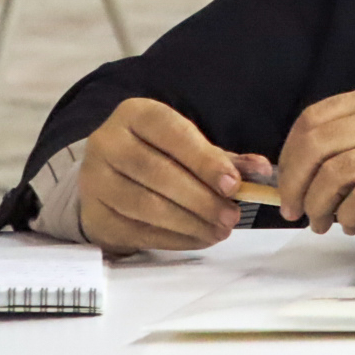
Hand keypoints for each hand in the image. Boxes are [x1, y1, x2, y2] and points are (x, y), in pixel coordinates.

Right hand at [78, 98, 242, 253]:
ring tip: (220, 230)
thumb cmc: (159, 155)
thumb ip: (225, 158)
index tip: (234, 185)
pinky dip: (173, 239)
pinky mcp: (93, 215)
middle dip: (201, 199)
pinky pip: (135, 231)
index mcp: (135, 115)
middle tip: (232, 216)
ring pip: (145, 205)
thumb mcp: (190, 146)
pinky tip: (198, 239)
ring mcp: (93, 181)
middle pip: (157, 173)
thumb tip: (262, 170)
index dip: (204, 160)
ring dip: (189, 222)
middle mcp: (106, 143)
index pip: (172, 133)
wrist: (110, 175)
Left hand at [277, 82, 354, 233]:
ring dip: (319, 207)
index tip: (286, 182)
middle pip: (316, 147)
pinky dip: (347, 217)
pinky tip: (352, 224)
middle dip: (294, 185)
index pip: (312, 120)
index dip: (288, 156)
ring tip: (322, 222)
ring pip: (335, 176)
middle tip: (294, 209)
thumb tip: (301, 164)